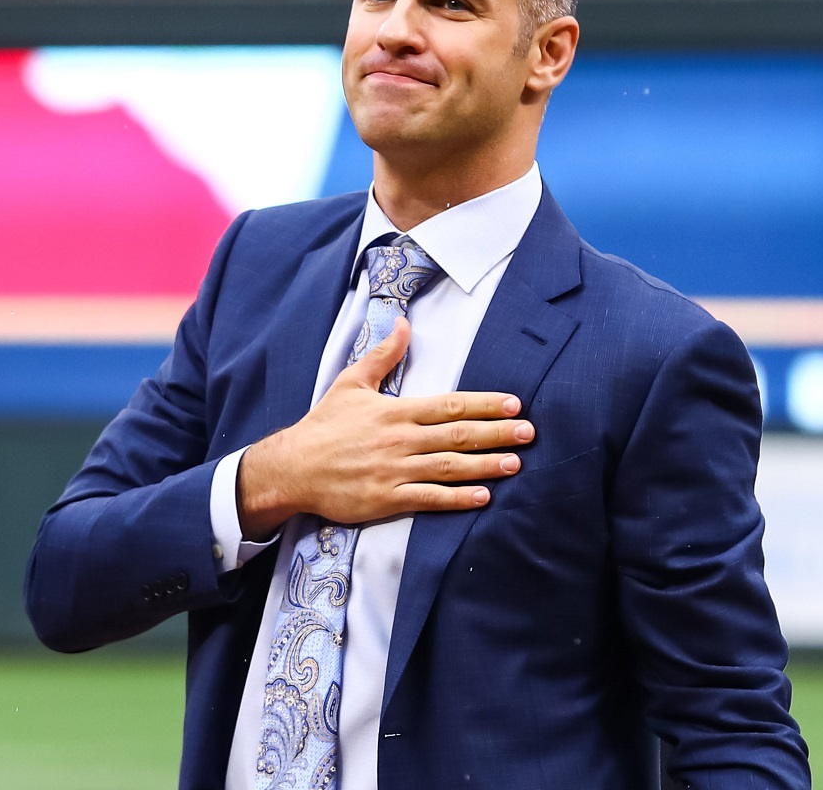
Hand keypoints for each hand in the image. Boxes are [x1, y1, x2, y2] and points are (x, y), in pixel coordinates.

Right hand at [236, 317, 531, 539]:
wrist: (293, 468)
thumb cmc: (325, 425)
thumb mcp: (351, 382)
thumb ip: (383, 354)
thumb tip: (402, 322)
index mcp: (396, 411)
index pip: (450, 404)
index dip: (485, 404)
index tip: (515, 404)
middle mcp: (400, 440)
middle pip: (458, 435)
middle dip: (497, 433)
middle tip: (529, 432)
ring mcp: (395, 470)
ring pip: (450, 467)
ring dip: (486, 465)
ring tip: (516, 464)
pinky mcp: (387, 498)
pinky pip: (429, 499)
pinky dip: (458, 499)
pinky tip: (483, 497)